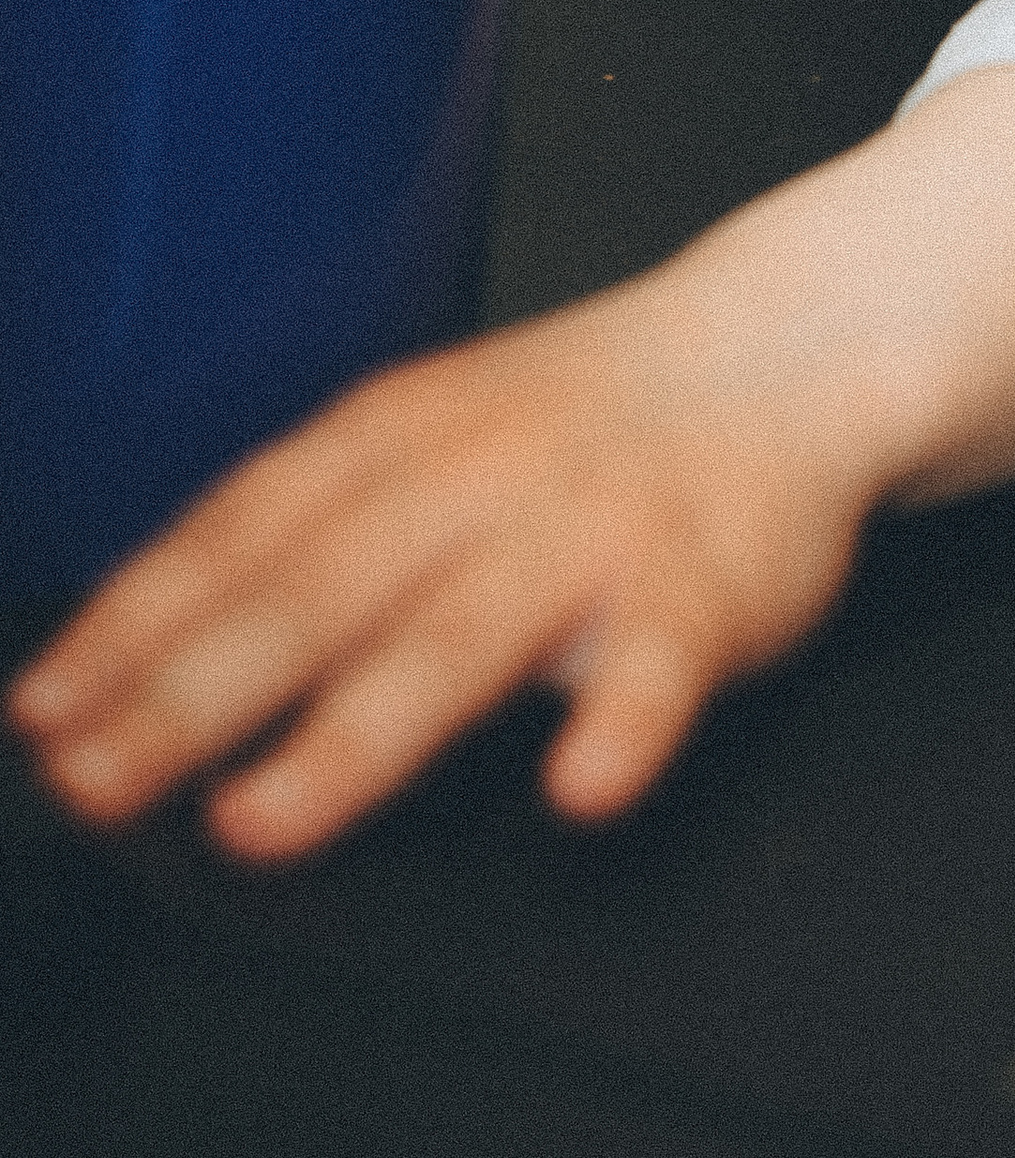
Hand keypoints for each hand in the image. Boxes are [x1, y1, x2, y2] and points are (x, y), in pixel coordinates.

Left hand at [8, 73, 1014, 859]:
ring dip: (359, 730)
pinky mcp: (707, 583)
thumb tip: (144, 639)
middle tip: (99, 777)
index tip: (47, 706)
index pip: (247, 525)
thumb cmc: (590, 416)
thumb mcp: (435, 429)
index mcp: (407, 434)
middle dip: (199, 688)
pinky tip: (580, 785)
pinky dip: (625, 723)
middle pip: (324, 589)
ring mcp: (594, 528)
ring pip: (467, 633)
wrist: (798, 341)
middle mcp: (484, 475)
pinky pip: (666, 662)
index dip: (140, 619)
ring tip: (266, 816)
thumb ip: (316, 523)